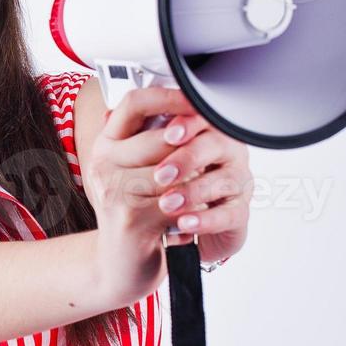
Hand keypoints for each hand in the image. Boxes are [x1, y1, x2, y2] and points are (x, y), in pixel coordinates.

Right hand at [82, 86, 210, 306]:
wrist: (121, 266)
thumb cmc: (136, 215)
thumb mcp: (136, 172)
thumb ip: (151, 141)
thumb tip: (184, 108)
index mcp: (105, 145)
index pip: (135, 102)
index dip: (171, 98)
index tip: (197, 103)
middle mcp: (102, 164)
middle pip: (160, 137)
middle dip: (193, 148)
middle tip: (212, 157)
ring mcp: (113, 191)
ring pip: (172, 170)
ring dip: (196, 181)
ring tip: (203, 190)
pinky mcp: (129, 218)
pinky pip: (177, 202)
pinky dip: (193, 210)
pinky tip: (194, 215)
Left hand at [146, 108, 251, 264]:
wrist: (180, 233)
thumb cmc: (162, 188)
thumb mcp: (146, 163)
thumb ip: (133, 138)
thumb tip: (106, 116)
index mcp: (200, 130)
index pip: (199, 113)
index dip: (188, 125)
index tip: (168, 133)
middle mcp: (223, 151)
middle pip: (215, 143)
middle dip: (185, 159)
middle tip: (160, 175)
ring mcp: (236, 181)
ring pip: (224, 179)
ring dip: (193, 192)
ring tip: (167, 203)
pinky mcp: (239, 212)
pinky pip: (229, 214)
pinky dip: (205, 220)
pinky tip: (184, 224)